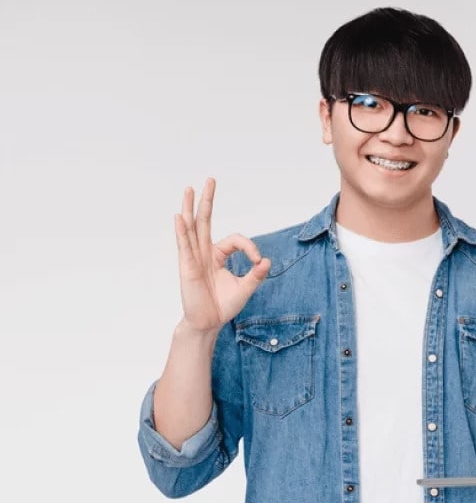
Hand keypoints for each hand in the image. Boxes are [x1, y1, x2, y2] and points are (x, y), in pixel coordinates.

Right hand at [175, 178, 270, 332]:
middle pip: (205, 221)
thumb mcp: (245, 289)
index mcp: (218, 256)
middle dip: (207, 201)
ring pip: (192, 228)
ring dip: (191, 208)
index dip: (250, 247)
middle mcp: (204, 253)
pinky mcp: (187, 267)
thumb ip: (256, 275)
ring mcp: (194, 258)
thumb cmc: (223, 305)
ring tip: (189, 189)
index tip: (258, 262)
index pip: (235, 240)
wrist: (208, 323)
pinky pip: (184, 246)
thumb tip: (267, 261)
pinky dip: (182, 231)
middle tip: (210, 180)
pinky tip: (180, 216)